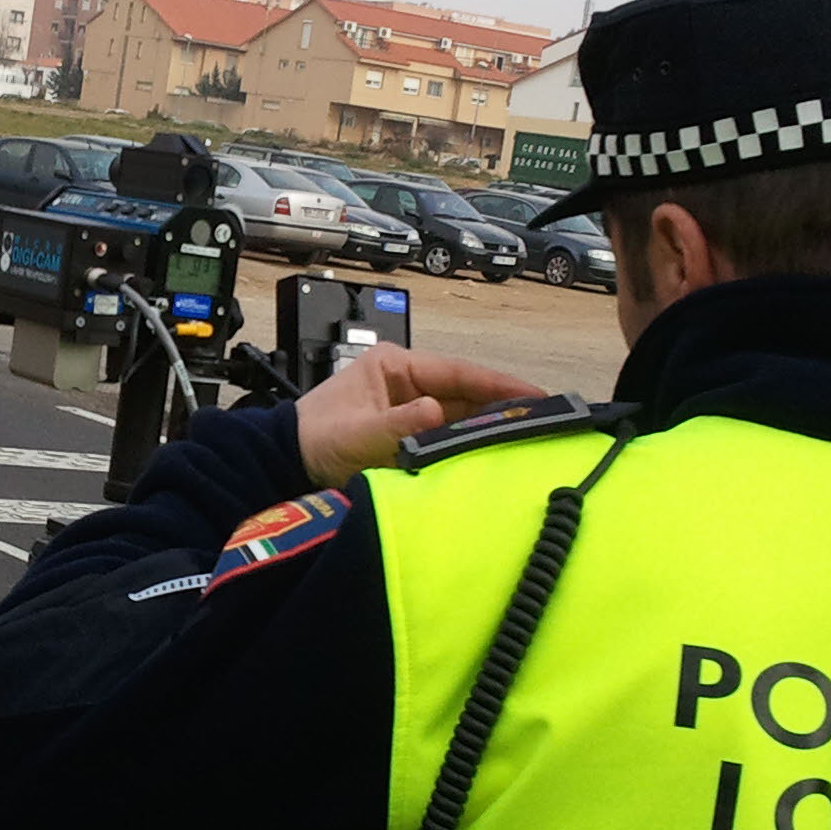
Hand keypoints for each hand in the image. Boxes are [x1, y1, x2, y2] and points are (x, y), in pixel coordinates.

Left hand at [295, 343, 546, 486]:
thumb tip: (437, 413)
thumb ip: (398, 424)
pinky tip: (492, 454)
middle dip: (502, 406)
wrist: (286, 462)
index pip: (457, 372)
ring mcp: (409, 407)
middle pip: (466, 393)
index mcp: (395, 366)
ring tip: (528, 437)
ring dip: (487, 427)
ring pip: (460, 415)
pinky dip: (467, 444)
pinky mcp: (408, 433)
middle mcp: (407, 382)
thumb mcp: (357, 432)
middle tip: (544, 420)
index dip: (499, 383)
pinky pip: (446, 435)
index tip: (536, 394)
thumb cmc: (314, 439)